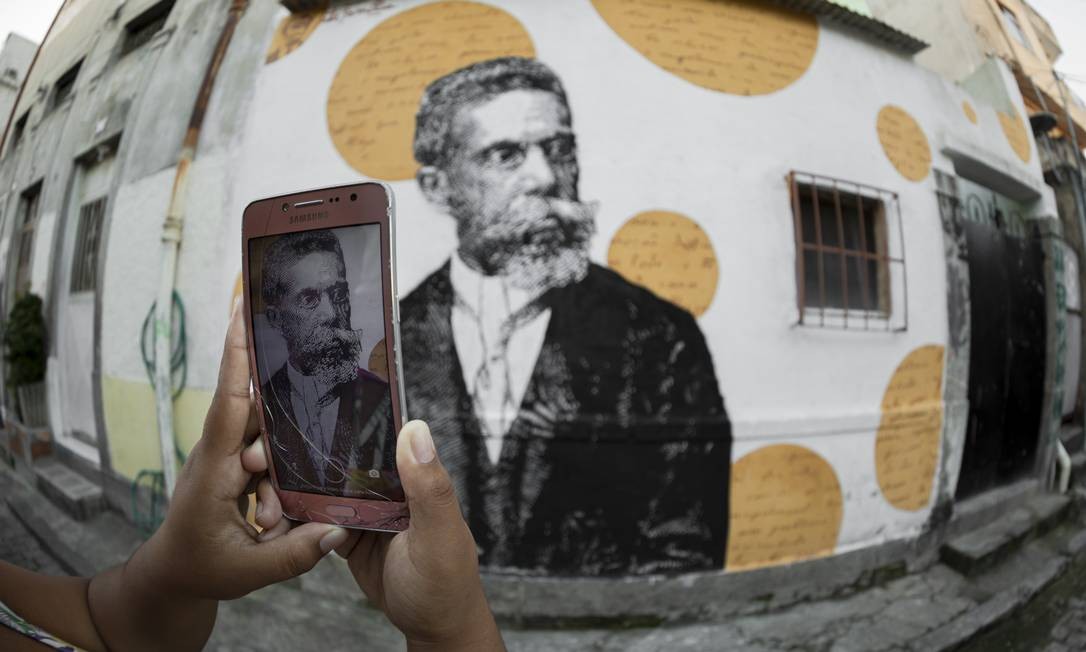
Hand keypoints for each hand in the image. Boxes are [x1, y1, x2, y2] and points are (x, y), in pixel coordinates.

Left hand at [129, 300, 348, 599]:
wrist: (172, 577)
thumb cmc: (201, 570)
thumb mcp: (249, 572)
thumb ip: (297, 553)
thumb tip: (341, 528)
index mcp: (212, 471)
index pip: (228, 404)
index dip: (237, 359)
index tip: (243, 314)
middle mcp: (218, 452)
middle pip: (259, 421)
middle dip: (276, 454)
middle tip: (266, 514)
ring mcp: (227, 456)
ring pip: (269, 440)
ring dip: (280, 481)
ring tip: (263, 526)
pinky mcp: (238, 464)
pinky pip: (269, 453)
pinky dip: (280, 477)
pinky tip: (272, 516)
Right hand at [245, 420, 503, 650]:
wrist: (432, 625)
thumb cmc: (446, 582)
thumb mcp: (439, 533)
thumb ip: (429, 487)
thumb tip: (415, 428)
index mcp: (411, 475)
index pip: (374, 436)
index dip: (338, 424)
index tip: (297, 415)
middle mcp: (387, 486)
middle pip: (341, 458)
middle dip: (304, 456)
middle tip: (259, 456)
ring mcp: (365, 510)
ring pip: (323, 488)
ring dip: (294, 489)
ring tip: (262, 494)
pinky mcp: (348, 535)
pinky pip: (317, 519)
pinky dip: (296, 520)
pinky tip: (272, 518)